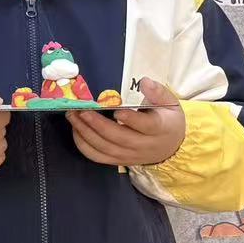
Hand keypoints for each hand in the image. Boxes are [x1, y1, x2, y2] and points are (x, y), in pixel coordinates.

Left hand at [68, 78, 185, 167]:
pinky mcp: (119, 161)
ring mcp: (130, 155)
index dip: (131, 119)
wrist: (170, 146)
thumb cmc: (166, 120)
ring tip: (73, 116)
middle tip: (81, 110)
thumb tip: (144, 81)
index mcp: (160, 129)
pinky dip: (84, 145)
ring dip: (86, 133)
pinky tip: (76, 130)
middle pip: (119, 138)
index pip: (146, 126)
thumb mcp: (169, 103)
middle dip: (97, 124)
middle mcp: (144, 145)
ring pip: (105, 148)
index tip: (116, 110)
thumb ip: (158, 92)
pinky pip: (98, 157)